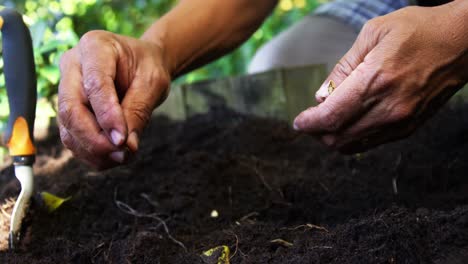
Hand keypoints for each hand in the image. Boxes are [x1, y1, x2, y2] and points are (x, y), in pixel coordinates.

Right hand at [58, 30, 169, 168]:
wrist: (142, 64)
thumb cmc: (147, 67)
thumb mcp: (153, 82)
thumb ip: (139, 111)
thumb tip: (126, 146)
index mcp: (95, 47)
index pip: (94, 85)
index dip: (106, 116)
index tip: (122, 140)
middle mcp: (73, 66)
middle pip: (71, 109)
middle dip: (95, 139)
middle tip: (122, 153)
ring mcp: (66, 89)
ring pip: (68, 128)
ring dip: (94, 150)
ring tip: (123, 156)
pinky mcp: (69, 111)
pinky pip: (73, 138)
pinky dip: (92, 154)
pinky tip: (114, 157)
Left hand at [294, 3, 467, 152]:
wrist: (462, 41)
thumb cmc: (419, 30)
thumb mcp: (372, 34)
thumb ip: (343, 68)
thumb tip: (323, 96)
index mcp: (375, 80)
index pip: (331, 116)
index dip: (309, 123)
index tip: (298, 123)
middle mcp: (388, 107)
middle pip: (338, 137)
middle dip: (317, 132)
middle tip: (310, 120)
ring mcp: (401, 121)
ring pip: (353, 145)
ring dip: (334, 137)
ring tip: (327, 121)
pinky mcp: (410, 127)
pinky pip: (372, 143)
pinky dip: (354, 138)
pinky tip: (350, 122)